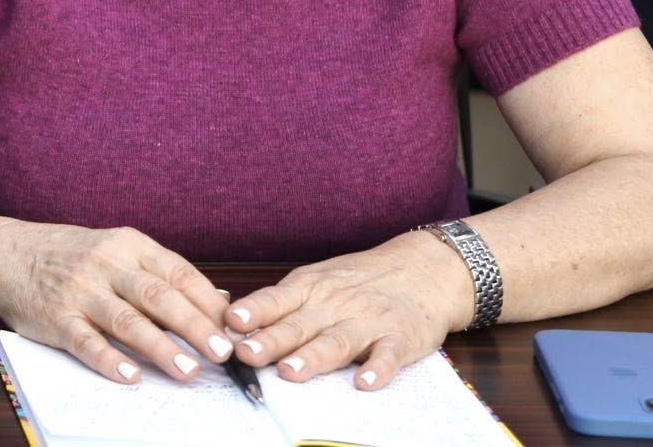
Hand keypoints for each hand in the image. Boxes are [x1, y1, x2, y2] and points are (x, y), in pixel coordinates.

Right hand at [0, 222, 236, 383]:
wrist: (5, 255)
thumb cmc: (69, 255)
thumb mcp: (116, 250)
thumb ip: (161, 275)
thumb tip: (218, 302)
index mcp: (127, 245)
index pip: (177, 273)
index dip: (209, 303)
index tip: (236, 329)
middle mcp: (105, 264)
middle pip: (158, 297)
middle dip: (195, 326)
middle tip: (224, 353)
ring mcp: (78, 291)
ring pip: (127, 321)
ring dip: (161, 347)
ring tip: (189, 371)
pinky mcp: (55, 318)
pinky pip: (85, 341)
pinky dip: (109, 359)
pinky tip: (131, 375)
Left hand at [225, 231, 473, 388]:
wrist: (423, 270)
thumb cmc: (358, 281)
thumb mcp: (317, 282)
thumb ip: (282, 305)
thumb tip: (233, 327)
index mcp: (309, 288)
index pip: (275, 300)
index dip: (252, 311)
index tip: (229, 323)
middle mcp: (335, 304)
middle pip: (299, 325)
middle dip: (271, 340)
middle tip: (246, 355)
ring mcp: (368, 321)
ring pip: (336, 341)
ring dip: (312, 357)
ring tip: (290, 371)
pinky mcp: (400, 338)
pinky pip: (388, 356)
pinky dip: (377, 369)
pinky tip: (364, 383)